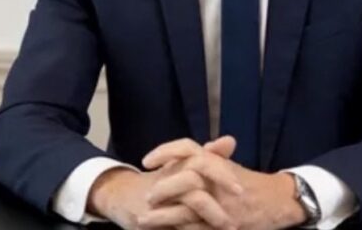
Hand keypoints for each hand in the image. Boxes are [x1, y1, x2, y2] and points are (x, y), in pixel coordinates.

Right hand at [88, 138, 242, 229]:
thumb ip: (209, 155)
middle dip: (218, 193)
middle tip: (238, 205)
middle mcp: (168, 177)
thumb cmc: (161, 181)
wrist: (122, 196)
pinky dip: (195, 229)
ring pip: (190, 201)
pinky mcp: (150, 218)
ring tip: (229, 226)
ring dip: (212, 215)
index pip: (202, 160)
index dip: (221, 172)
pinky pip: (177, 224)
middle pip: (196, 177)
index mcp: (178, 163)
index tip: (239, 189)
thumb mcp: (183, 165)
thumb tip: (231, 140)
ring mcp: (159, 199)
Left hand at [139, 137, 306, 229]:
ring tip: (142, 220)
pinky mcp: (223, 225)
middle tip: (147, 197)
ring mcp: (221, 204)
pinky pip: (196, 229)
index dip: (165, 152)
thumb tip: (190, 149)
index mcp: (216, 162)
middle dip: (162, 188)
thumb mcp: (229, 166)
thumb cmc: (249, 183)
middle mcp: (218, 180)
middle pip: (184, 178)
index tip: (146, 161)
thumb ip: (210, 157)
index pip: (186, 148)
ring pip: (187, 208)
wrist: (277, 201)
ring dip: (162, 216)